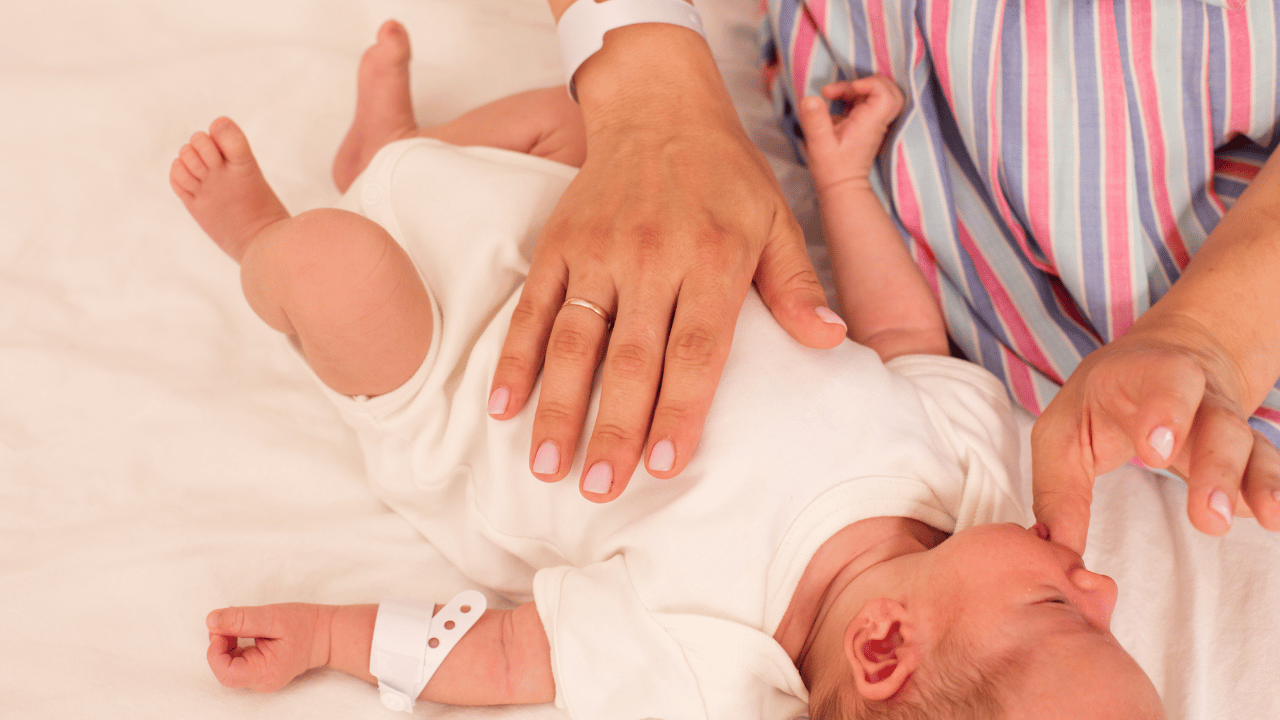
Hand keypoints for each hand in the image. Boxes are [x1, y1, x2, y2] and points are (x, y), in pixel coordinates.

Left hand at [206, 603, 332, 691]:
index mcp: (265, 673)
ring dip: (226, 642)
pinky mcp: (260, 671)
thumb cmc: (306, 625)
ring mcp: (260, 678)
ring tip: (242, 623)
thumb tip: (211, 620)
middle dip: (221, 643)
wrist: (328, 634)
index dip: (216, 650)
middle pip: (224, 668)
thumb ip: (242, 619)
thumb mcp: (273, 617)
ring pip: (228, 664)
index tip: (223, 627)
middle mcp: (261, 682)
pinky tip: (245, 630)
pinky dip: (233, 644)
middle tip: (232, 620)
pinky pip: (236, 661)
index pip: (225, 672)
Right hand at [489, 25, 845, 500]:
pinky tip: (502, 405)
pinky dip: (516, 356)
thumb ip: (796, 286)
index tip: (663, 467)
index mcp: (713, 258)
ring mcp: (599, 251)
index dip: (679, 411)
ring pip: (576, 340)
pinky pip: (533, 307)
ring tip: (546, 467)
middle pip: (632, 358)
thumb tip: (831, 342)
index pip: (697, 350)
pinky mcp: (560, 243)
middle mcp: (653, 256)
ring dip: (558, 406)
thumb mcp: (776, 220)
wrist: (659, 106)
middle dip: (614, 429)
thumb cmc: (725, 175)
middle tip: (599, 489)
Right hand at [797, 76, 904, 192]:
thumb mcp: (819, 144)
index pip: (885, 93)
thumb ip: (815, 121)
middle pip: (890, 90)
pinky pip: (866, 101)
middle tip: (846, 88)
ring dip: (856, 88)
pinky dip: (852, 96)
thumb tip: (810, 98)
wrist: (842, 188)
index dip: (870, 83)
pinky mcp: (865, 124)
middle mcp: (876, 121)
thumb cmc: (832, 169)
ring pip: (878, 93)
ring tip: (831, 94)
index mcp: (870, 122)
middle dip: (867, 81)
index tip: (849, 89)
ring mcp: (873, 122)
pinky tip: (834, 103)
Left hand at [1031, 316, 1279, 553]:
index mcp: (1145, 376)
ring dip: (1252, 485)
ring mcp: (1226, 422)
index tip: (1157, 453)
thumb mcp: (1063, 431)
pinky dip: (1271, 489)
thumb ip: (1058, 491)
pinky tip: (1271, 516)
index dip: (1165, 411)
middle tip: (1206, 516)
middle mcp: (1197, 396)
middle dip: (1215, 467)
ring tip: (1258, 520)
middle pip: (1217, 424)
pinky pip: (1266, 466)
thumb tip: (1057, 554)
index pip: (1166, 381)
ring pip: (1249, 447)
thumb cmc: (1102, 401)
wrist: (1164, 362)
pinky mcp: (1244, 451)